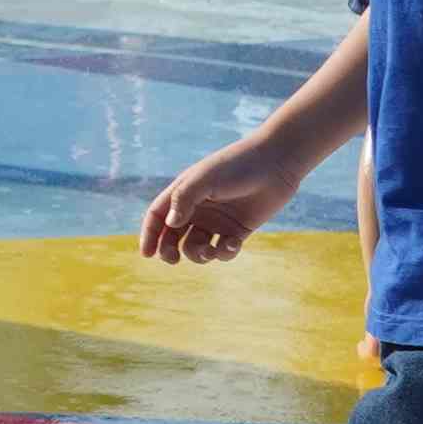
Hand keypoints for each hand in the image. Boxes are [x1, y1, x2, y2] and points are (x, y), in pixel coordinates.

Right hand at [138, 137, 302, 263]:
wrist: (275, 164)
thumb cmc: (238, 166)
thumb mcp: (206, 179)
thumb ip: (184, 199)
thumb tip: (169, 224)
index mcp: (184, 193)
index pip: (158, 216)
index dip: (149, 235)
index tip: (146, 254)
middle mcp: (198, 209)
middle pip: (173, 237)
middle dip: (169, 251)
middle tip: (172, 259)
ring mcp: (217, 221)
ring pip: (197, 248)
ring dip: (199, 255)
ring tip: (210, 251)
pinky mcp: (237, 231)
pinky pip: (223, 250)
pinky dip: (225, 253)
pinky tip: (232, 244)